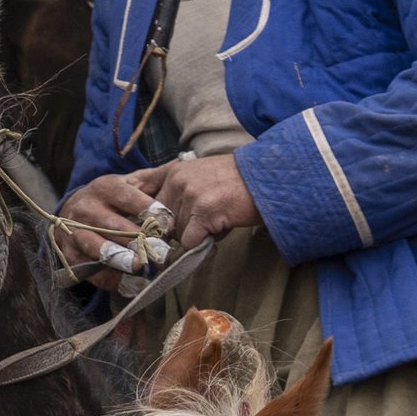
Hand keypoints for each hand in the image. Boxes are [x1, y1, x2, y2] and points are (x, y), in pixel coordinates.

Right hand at [55, 174, 166, 292]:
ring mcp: (75, 232)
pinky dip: (109, 279)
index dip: (152, 213)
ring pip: (98, 247)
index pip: (131, 199)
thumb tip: (183, 163)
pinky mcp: (70, 254)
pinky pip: (90, 269)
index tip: (169, 226)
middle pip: (116, 226)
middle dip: (141, 241)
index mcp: (106, 188)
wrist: (70, 213)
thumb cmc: (109, 199)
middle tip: (163, 252)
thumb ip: (154, 178)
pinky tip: (127, 283)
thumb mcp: (128, 183)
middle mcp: (87, 208)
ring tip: (140, 266)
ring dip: (121, 259)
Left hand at [127, 153, 258, 247]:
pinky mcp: (203, 214)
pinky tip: (221, 228)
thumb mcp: (202, 174)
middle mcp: (178, 182)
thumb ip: (180, 191)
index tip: (165, 228)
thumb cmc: (239, 180)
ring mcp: (189, 197)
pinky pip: (190, 241)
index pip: (148, 204)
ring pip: (178, 233)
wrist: (268, 178)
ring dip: (198, 234)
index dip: (160, 220)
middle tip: (207, 220)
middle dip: (183, 228)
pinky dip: (204, 243)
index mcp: (174, 172)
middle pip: (164, 222)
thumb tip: (162, 220)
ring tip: (220, 218)